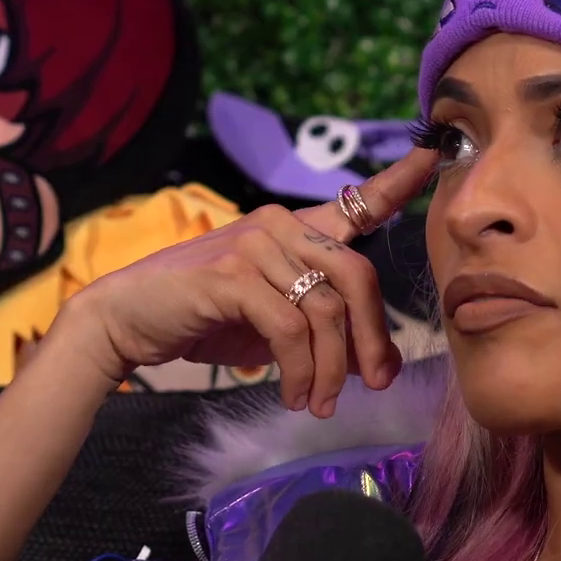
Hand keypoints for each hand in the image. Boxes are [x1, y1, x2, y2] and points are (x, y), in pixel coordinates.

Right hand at [61, 148, 438, 416]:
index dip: (397, 183)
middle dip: (374, 337)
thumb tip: (370, 365)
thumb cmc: (200, 320)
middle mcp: (277, 226)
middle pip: (358, 275)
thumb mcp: (269, 323)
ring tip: (319, 402)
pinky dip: (300, 370)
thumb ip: (317, 328)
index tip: (433, 158)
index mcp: (291, 229)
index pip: (356, 203)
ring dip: (331, 369)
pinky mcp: (232, 275)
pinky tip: (293, 393)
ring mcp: (254, 245)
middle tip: (375, 382)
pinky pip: (290, 329)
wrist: (126, 320)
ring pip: (326, 310)